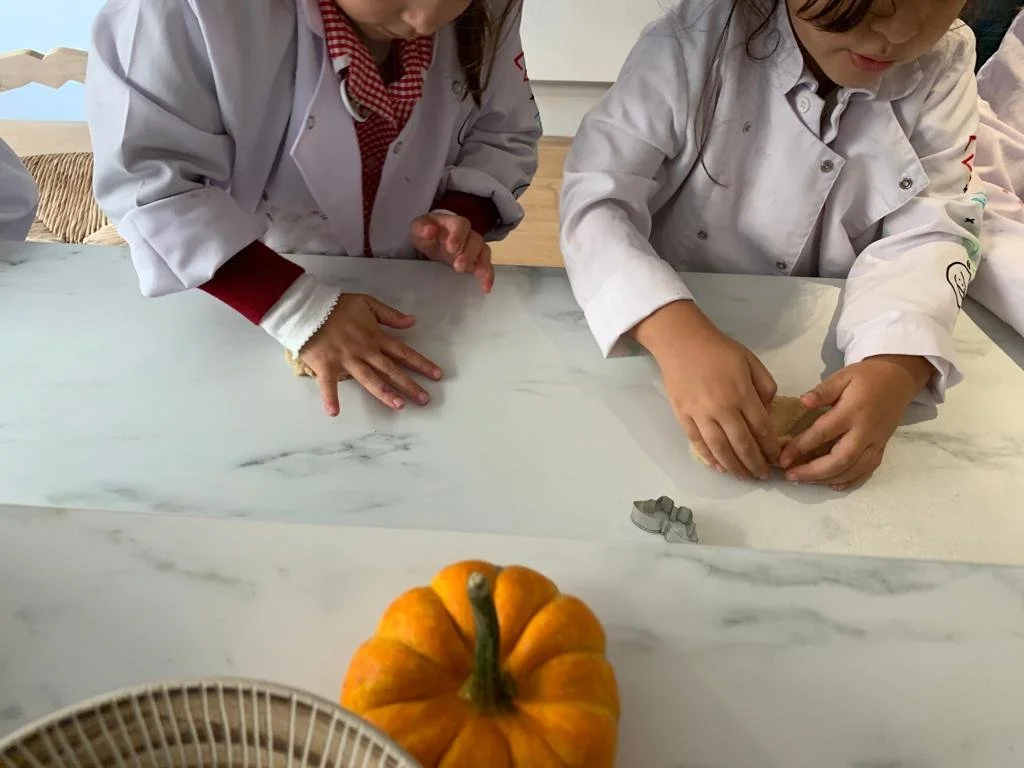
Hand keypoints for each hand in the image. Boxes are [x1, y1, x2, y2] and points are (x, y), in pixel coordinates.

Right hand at [298, 294, 441, 416]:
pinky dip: (330, 398)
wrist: (307, 307)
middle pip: (391, 370)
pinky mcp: (326, 366)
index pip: (403, 352)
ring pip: (369, 379)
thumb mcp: (367, 303)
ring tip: (400, 405)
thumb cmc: (337, 305)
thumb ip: (390, 314)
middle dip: (410, 384)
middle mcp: (365, 351)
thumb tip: (412, 322)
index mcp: (375, 337)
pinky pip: (328, 385)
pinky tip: (334, 412)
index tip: (437, 375)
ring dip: (384, 393)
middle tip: (425, 400)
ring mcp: (346, 360)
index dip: (421, 363)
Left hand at [410, 212, 493, 292]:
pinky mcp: (476, 262)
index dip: (458, 235)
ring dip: (482, 264)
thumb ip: (422, 228)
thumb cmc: (427, 233)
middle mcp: (467, 235)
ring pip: (484, 252)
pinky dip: (488, 276)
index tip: (451, 247)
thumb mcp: (418, 228)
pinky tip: (485, 286)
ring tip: (478, 275)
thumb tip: (430, 230)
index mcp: (453, 224)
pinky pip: (487, 267)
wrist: (432, 240)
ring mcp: (473, 248)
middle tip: (458, 267)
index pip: (461, 225)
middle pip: (475, 240)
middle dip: (469, 254)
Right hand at [634, 301, 779, 479]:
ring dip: (734, 467)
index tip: (776, 458)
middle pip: (742, 444)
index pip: (761, 428)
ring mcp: (700, 414)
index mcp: (741, 393)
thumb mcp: (751, 361)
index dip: (770, 447)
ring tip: (744, 477)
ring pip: (720, 449)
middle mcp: (721, 408)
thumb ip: (765, 387)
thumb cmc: (719, 350)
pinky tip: (720, 467)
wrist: (681, 341)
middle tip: (762, 475)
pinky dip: (710, 458)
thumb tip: (766, 413)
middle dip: (754, 463)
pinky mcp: (683, 417)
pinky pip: (698, 443)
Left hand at [779, 355, 933, 489]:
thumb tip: (803, 402)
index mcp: (852, 411)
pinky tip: (833, 486)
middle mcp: (865, 431)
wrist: (899, 378)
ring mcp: (876, 442)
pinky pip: (867, 470)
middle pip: (840, 459)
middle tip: (791, 476)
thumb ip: (823, 391)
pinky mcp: (882, 448)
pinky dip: (851, 481)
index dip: (801, 447)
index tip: (782, 458)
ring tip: (805, 481)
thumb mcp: (843, 376)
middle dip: (814, 472)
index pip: (823, 433)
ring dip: (828, 479)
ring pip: (854, 469)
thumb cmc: (866, 377)